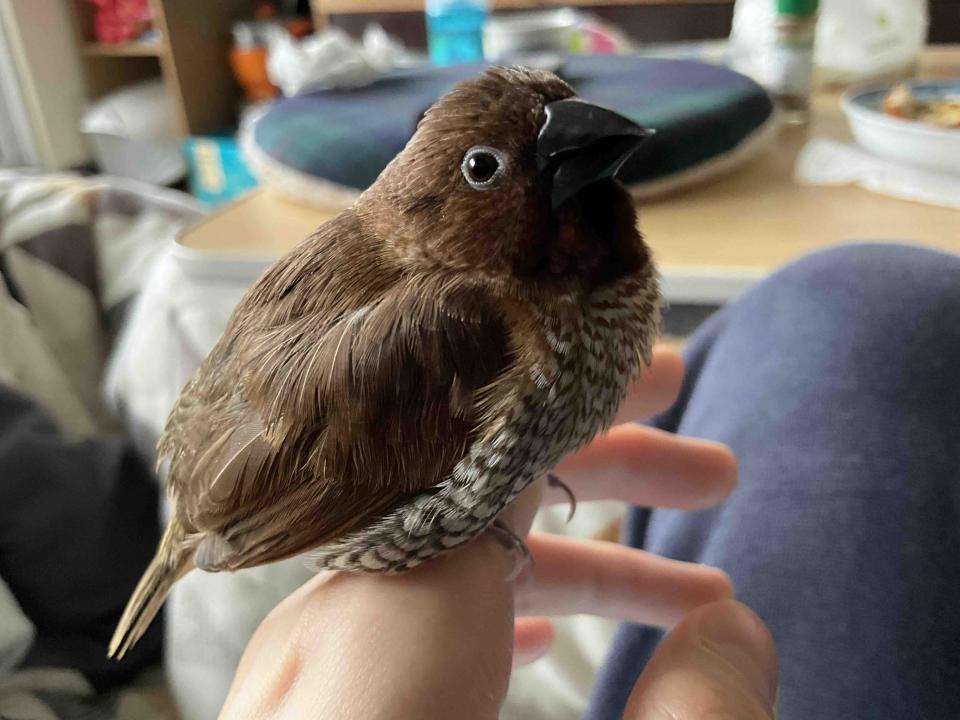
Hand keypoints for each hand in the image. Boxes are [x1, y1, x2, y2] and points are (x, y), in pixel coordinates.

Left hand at [220, 347, 755, 718]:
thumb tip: (729, 629)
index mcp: (375, 685)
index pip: (466, 483)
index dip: (570, 412)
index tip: (648, 373)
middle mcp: (310, 682)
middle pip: (450, 518)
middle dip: (589, 478)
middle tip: (704, 462)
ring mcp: (292, 712)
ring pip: (430, 589)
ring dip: (558, 573)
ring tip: (683, 583)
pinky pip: (394, 650)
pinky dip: (486, 635)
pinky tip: (549, 647)